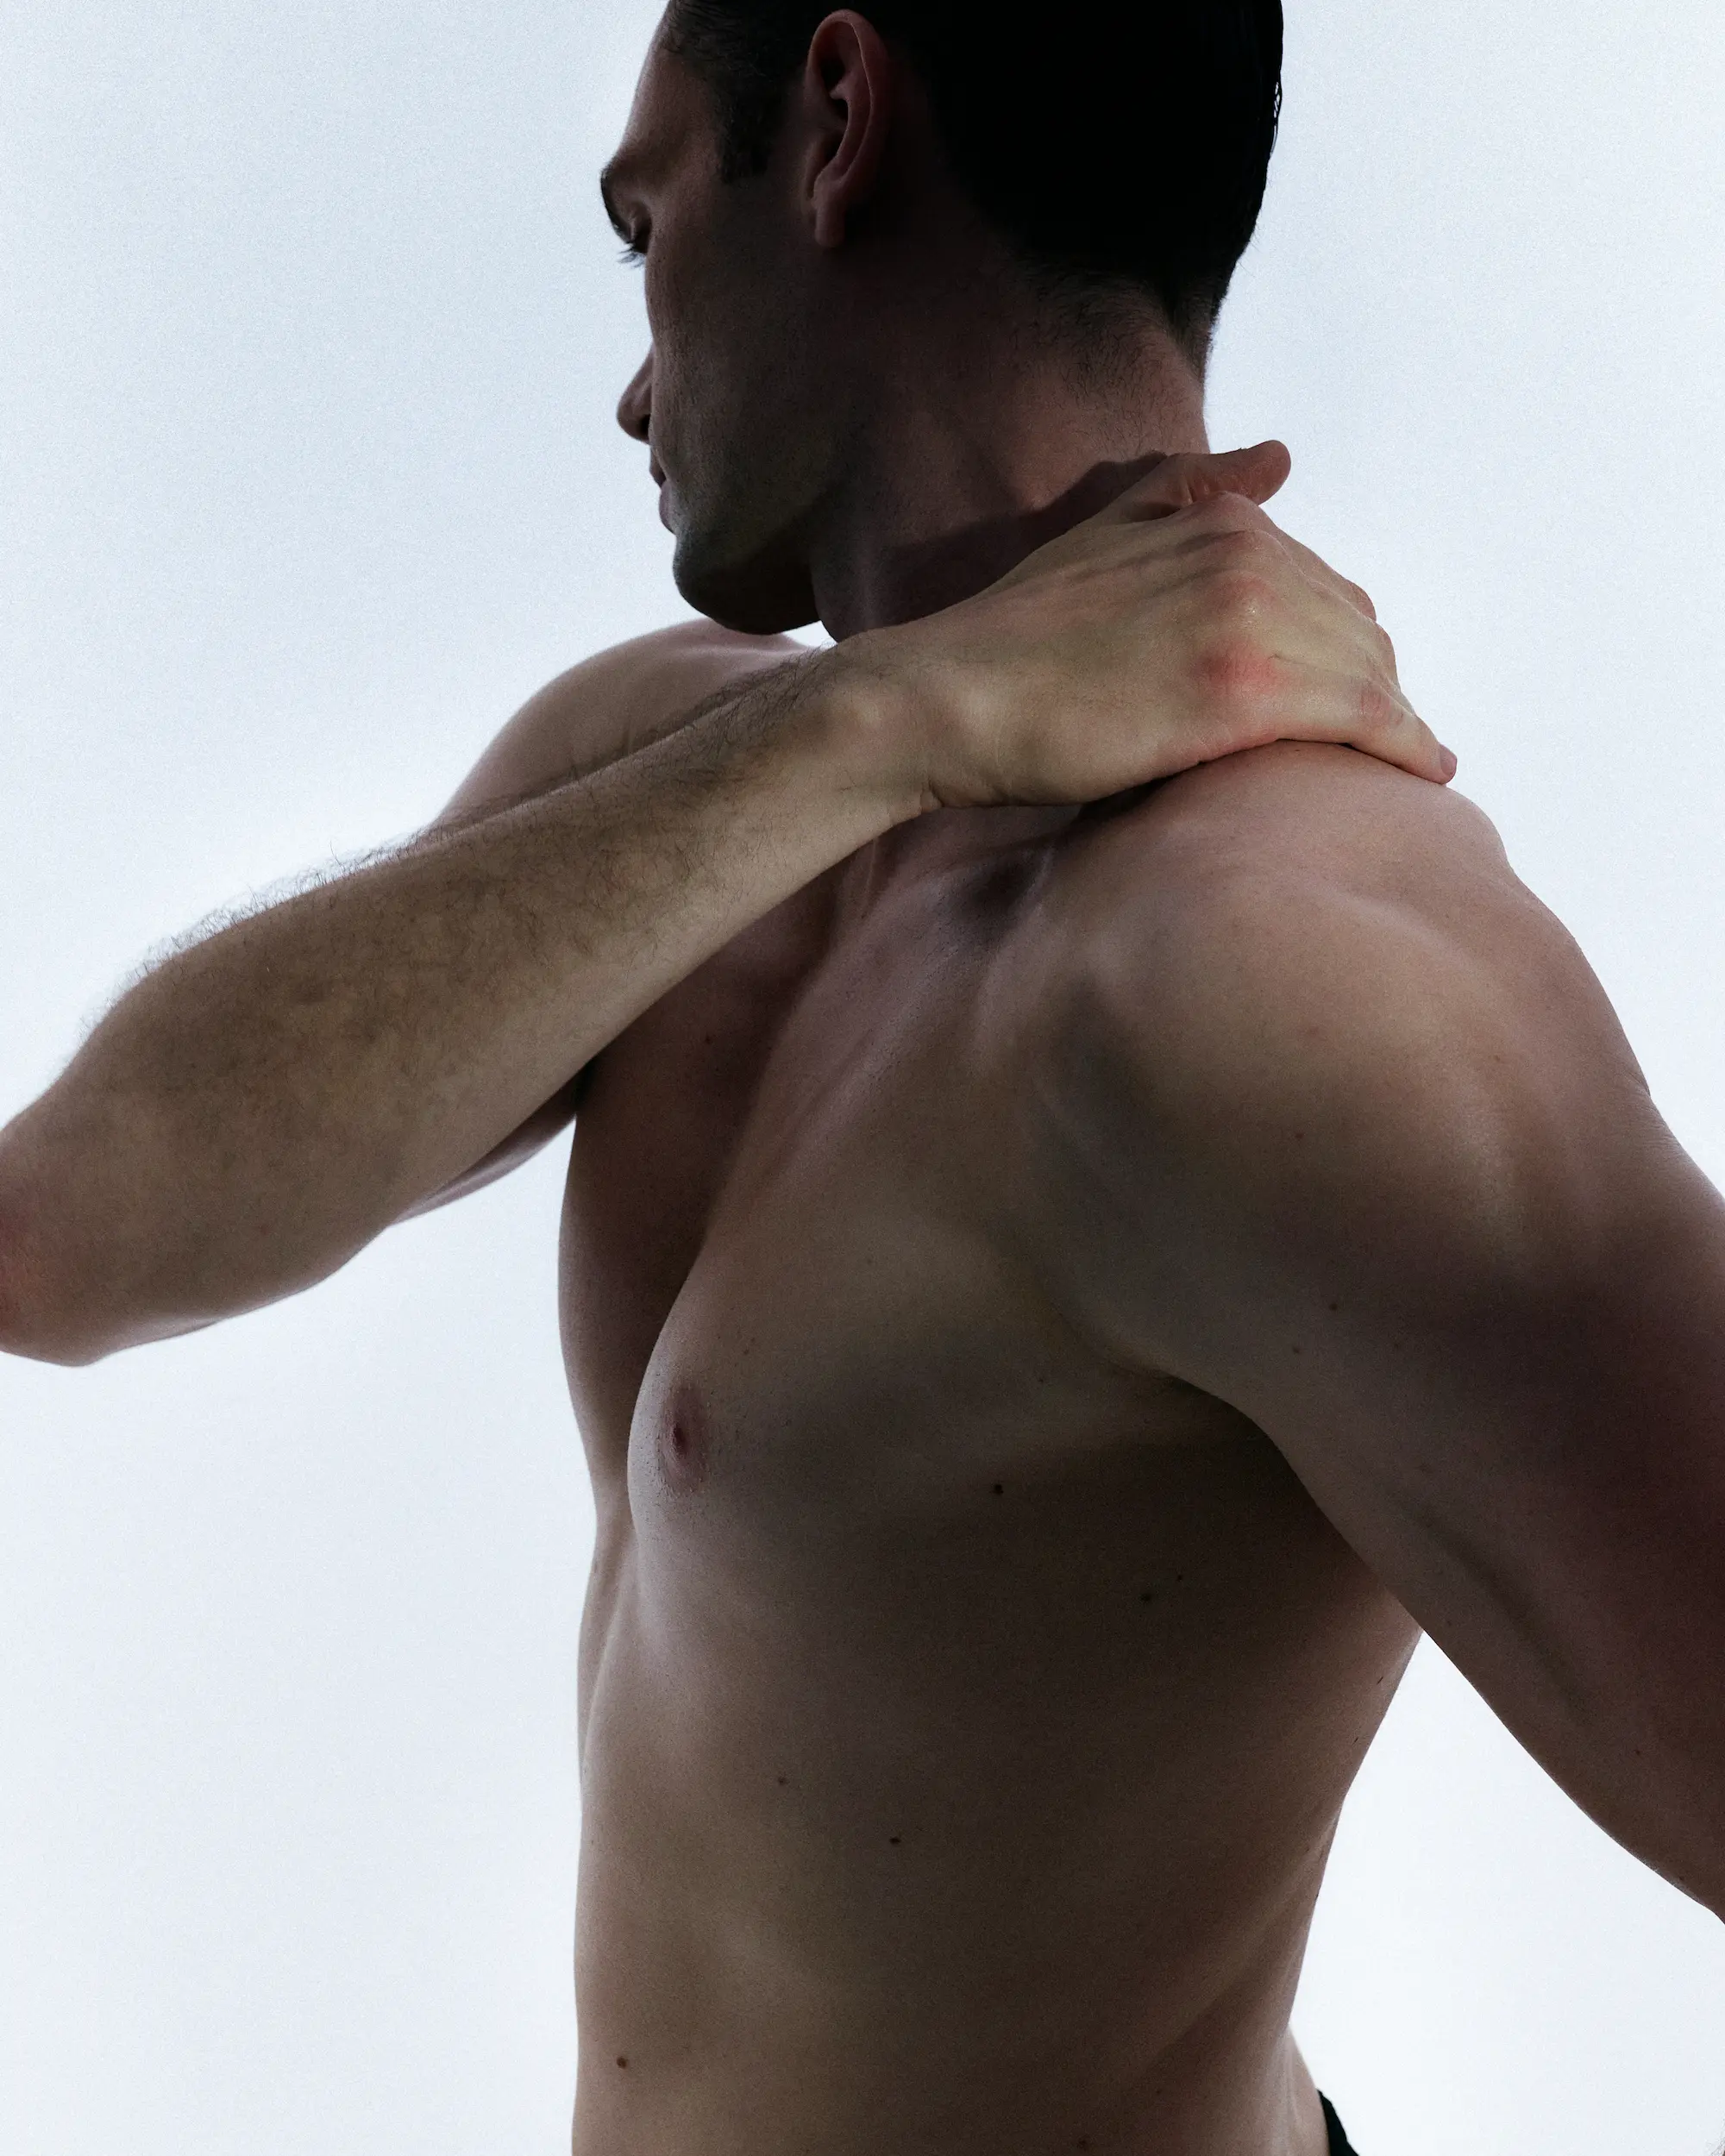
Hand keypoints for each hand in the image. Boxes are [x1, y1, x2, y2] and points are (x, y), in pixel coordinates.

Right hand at [846, 442, 1453, 811]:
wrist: (948, 700)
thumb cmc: (1011, 640)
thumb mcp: (1104, 533)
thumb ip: (1191, 490)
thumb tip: (1279, 454)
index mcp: (1221, 523)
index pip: (1325, 590)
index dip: (1341, 650)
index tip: (1350, 699)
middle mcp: (1246, 559)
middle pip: (1357, 634)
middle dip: (1375, 688)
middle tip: (1387, 744)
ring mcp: (1246, 622)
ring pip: (1369, 676)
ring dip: (1398, 723)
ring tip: (1411, 765)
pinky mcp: (1242, 696)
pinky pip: (1364, 718)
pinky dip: (1405, 745)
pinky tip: (1427, 772)